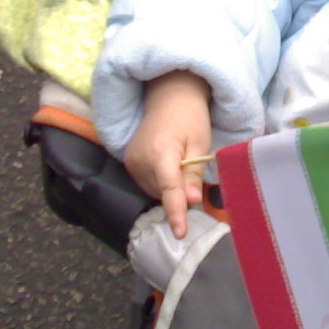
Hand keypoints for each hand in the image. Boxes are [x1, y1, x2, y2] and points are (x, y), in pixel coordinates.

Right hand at [123, 71, 211, 238]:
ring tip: (180, 163)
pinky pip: (147, 182)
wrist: (168, 95)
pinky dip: (160, 182)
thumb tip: (192, 201)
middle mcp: (140, 159)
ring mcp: (131, 161)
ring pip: (154, 190)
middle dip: (179, 194)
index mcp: (161, 153)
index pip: (168, 190)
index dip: (175, 213)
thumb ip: (194, 173)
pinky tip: (168, 166)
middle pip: (162, 193)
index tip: (180, 233)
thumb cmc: (190, 117)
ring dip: (169, 188)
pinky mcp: (128, 161)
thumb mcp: (200, 143)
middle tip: (193, 175)